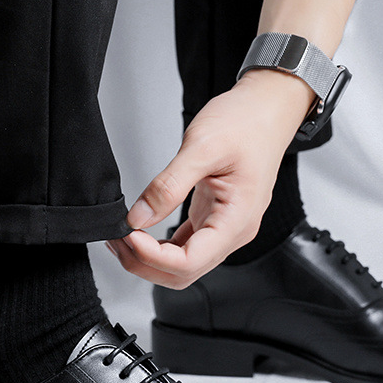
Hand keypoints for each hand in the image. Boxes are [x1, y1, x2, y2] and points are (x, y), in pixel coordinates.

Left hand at [106, 69, 315, 288]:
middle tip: (116, 238)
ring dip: (149, 258)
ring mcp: (224, 227)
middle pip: (184, 273)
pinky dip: (160, 247)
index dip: (152, 257)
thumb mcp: (202, 147)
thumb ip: (168, 186)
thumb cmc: (247, 123)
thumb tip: (139, 217)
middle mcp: (234, 231)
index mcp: (237, 219)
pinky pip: (185, 246)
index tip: (128, 235)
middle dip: (144, 263)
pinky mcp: (214, 217)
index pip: (190, 262)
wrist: (266, 109)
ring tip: (121, 235)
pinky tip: (140, 232)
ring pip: (183, 264)